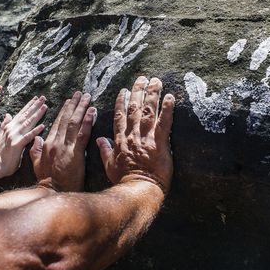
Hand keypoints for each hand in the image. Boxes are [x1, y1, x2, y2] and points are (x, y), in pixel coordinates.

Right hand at [0, 95, 46, 176]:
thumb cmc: (1, 152)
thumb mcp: (2, 135)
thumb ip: (5, 124)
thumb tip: (8, 114)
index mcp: (9, 126)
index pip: (21, 113)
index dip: (29, 105)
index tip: (36, 98)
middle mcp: (12, 129)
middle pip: (26, 115)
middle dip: (35, 106)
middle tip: (44, 98)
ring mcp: (14, 136)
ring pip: (28, 123)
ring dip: (37, 114)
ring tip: (45, 107)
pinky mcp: (17, 144)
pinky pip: (28, 136)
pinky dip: (35, 130)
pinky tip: (43, 126)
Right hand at [30, 92, 95, 191]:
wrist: (52, 194)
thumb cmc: (48, 182)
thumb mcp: (37, 165)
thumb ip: (36, 151)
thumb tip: (37, 138)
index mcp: (48, 144)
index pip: (57, 123)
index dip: (64, 111)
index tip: (69, 101)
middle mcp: (56, 142)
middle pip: (66, 119)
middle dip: (74, 104)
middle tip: (81, 93)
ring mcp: (65, 147)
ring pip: (74, 122)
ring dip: (81, 108)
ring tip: (87, 97)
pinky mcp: (75, 153)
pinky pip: (82, 134)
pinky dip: (88, 121)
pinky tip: (92, 111)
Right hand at [96, 76, 174, 193]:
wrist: (137, 191)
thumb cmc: (124, 182)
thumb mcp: (109, 166)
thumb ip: (105, 150)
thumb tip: (98, 139)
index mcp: (120, 140)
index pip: (120, 116)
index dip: (122, 101)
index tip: (124, 90)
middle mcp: (132, 136)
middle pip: (134, 108)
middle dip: (138, 91)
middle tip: (143, 78)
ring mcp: (145, 138)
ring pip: (148, 111)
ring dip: (152, 94)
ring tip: (156, 80)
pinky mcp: (159, 143)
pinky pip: (164, 123)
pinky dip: (167, 109)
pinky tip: (171, 97)